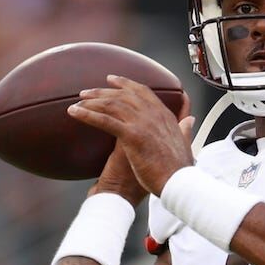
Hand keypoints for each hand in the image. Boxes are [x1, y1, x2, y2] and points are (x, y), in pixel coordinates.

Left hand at [69, 75, 194, 195]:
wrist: (178, 184)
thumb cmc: (179, 170)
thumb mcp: (185, 144)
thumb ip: (185, 129)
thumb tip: (190, 120)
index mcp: (165, 116)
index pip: (143, 92)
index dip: (126, 84)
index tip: (112, 80)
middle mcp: (154, 115)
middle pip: (124, 95)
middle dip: (103, 91)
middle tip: (87, 92)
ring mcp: (143, 123)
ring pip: (113, 104)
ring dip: (92, 101)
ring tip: (77, 102)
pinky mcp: (132, 136)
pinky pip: (105, 121)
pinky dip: (87, 115)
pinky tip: (74, 113)